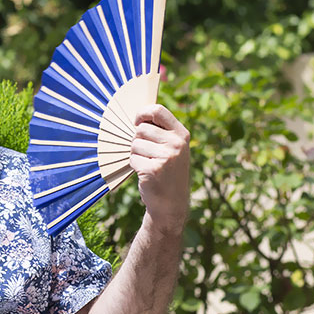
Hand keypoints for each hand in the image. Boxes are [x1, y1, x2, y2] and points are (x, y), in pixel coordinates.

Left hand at [129, 104, 190, 235]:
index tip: (136, 122)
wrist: (171, 204)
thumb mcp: (173, 148)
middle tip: (148, 155)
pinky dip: (135, 166)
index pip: (157, 110)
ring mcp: (166, 156)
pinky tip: (146, 174)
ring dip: (136, 155)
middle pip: (141, 129)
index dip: (142, 113)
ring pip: (134, 144)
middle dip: (138, 141)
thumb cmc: (167, 172)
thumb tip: (138, 116)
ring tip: (149, 165)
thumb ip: (161, 131)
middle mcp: (176, 143)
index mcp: (181, 134)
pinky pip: (132, 159)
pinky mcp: (153, 169)